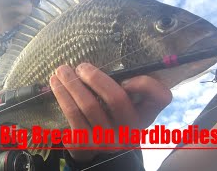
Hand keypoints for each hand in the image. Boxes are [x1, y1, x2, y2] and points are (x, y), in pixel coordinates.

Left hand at [49, 63, 171, 161]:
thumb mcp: (129, 107)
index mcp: (143, 117)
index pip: (160, 98)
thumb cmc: (113, 120)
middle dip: (95, 77)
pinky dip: (63, 98)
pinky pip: (72, 117)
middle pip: (116, 98)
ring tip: (60, 72)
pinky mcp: (85, 146)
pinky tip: (56, 87)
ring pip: (88, 106)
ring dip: (71, 84)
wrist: (100, 150)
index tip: (125, 79)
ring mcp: (106, 141)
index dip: (145, 84)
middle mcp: (128, 132)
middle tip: (80, 66)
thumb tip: (117, 78)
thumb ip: (132, 90)